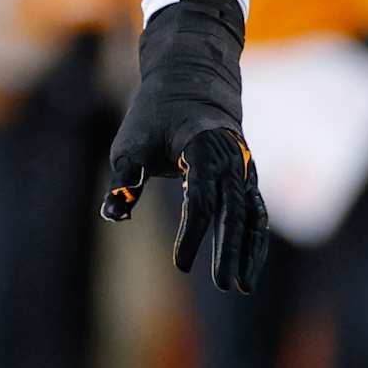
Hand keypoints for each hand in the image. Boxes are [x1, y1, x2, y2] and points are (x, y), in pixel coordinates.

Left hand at [101, 0, 269, 294]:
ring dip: (249, 250)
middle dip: (231, 249)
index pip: (202, 198)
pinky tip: (246, 270)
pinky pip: (255, 212)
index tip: (181, 266)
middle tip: (224, 285)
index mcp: (203, 148)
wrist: (191, 80)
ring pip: (253, 214)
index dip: (192, 234)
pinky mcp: (246, 177)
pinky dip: (253, 240)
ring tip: (242, 287)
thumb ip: (125, 179)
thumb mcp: (131, 143)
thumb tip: (112, 215)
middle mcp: (232, 159)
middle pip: (236, 210)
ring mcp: (244, 167)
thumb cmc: (154, 115)